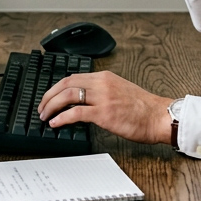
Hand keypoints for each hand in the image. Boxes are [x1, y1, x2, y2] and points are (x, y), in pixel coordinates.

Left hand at [38, 70, 174, 144]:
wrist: (158, 116)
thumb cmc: (143, 108)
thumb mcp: (120, 90)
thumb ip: (102, 91)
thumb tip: (85, 101)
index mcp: (105, 77)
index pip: (73, 77)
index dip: (57, 87)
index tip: (49, 97)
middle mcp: (102, 84)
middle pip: (66, 84)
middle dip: (49, 96)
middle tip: (41, 107)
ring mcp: (102, 98)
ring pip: (68, 95)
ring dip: (51, 105)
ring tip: (45, 115)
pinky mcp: (104, 114)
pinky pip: (76, 113)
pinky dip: (62, 118)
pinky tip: (56, 123)